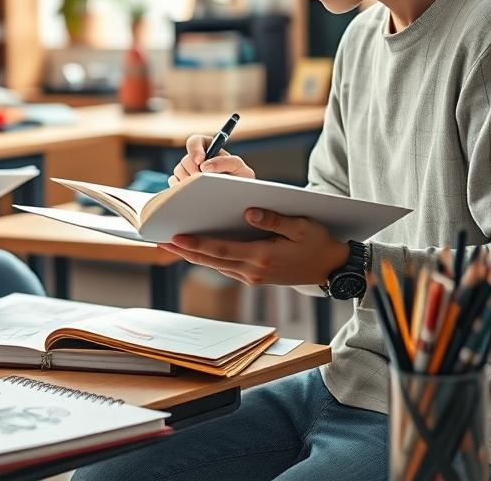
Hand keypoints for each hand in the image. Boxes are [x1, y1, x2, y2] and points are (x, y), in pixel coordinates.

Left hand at [159, 209, 348, 285]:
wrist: (331, 268)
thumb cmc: (318, 243)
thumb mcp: (301, 226)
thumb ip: (274, 219)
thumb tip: (248, 212)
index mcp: (263, 257)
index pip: (221, 250)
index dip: (196, 244)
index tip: (175, 236)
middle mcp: (253, 271)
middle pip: (211, 260)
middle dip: (184, 250)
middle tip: (159, 239)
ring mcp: (253, 277)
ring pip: (215, 266)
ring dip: (192, 255)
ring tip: (170, 243)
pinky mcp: (254, 278)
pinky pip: (225, 267)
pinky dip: (207, 258)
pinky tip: (194, 249)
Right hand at [169, 134, 256, 186]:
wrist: (237, 200)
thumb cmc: (240, 181)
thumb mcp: (238, 168)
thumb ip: (225, 161)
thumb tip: (204, 166)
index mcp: (210, 150)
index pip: (196, 141)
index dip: (195, 149)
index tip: (200, 161)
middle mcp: (197, 160)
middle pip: (185, 159)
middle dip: (193, 170)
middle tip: (202, 180)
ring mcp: (188, 172)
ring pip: (178, 171)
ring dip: (189, 180)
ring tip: (202, 189)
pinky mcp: (182, 184)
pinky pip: (174, 183)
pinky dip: (181, 188)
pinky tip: (193, 194)